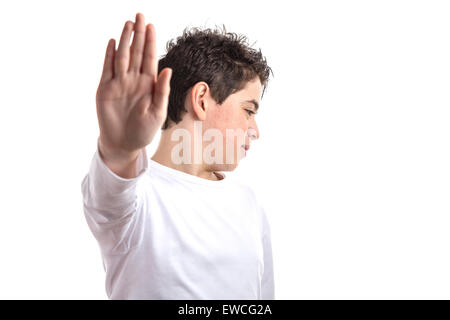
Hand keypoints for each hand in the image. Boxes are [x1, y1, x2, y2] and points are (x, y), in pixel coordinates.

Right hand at [96, 13, 171, 161]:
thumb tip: (168, 69)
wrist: (124, 144)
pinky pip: (107, 68)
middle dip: (138, 34)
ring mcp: (119, 83)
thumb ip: (162, 91)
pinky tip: (112, 42)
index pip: (150, 58)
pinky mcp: (105, 88)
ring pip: (122, 56)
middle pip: (136, 52)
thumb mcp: (158, 113)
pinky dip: (109, 55)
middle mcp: (134, 80)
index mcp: (148, 84)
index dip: (151, 42)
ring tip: (128, 24)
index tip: (151, 26)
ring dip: (125, 40)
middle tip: (140, 15)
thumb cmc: (144, 131)